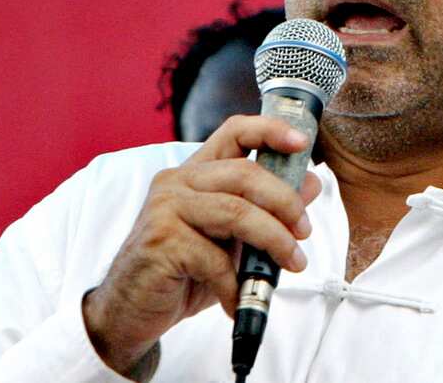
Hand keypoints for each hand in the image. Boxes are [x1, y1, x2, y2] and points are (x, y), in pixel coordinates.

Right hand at [82, 115, 320, 376]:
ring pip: (236, 212)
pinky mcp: (161, 241)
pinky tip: (238, 299)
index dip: (271, 131)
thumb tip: (311, 183)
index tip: (302, 143)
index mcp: (197, 173)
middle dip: (285, 202)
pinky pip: (215, 258)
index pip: (234, 132)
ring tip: (291, 265)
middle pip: (245, 173)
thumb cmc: (184, 272)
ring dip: (273, 241)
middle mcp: (178, 181)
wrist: (131, 311)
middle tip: (304, 232)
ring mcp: (165, 209)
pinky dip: (236, 283)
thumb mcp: (234, 239)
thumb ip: (267, 210)